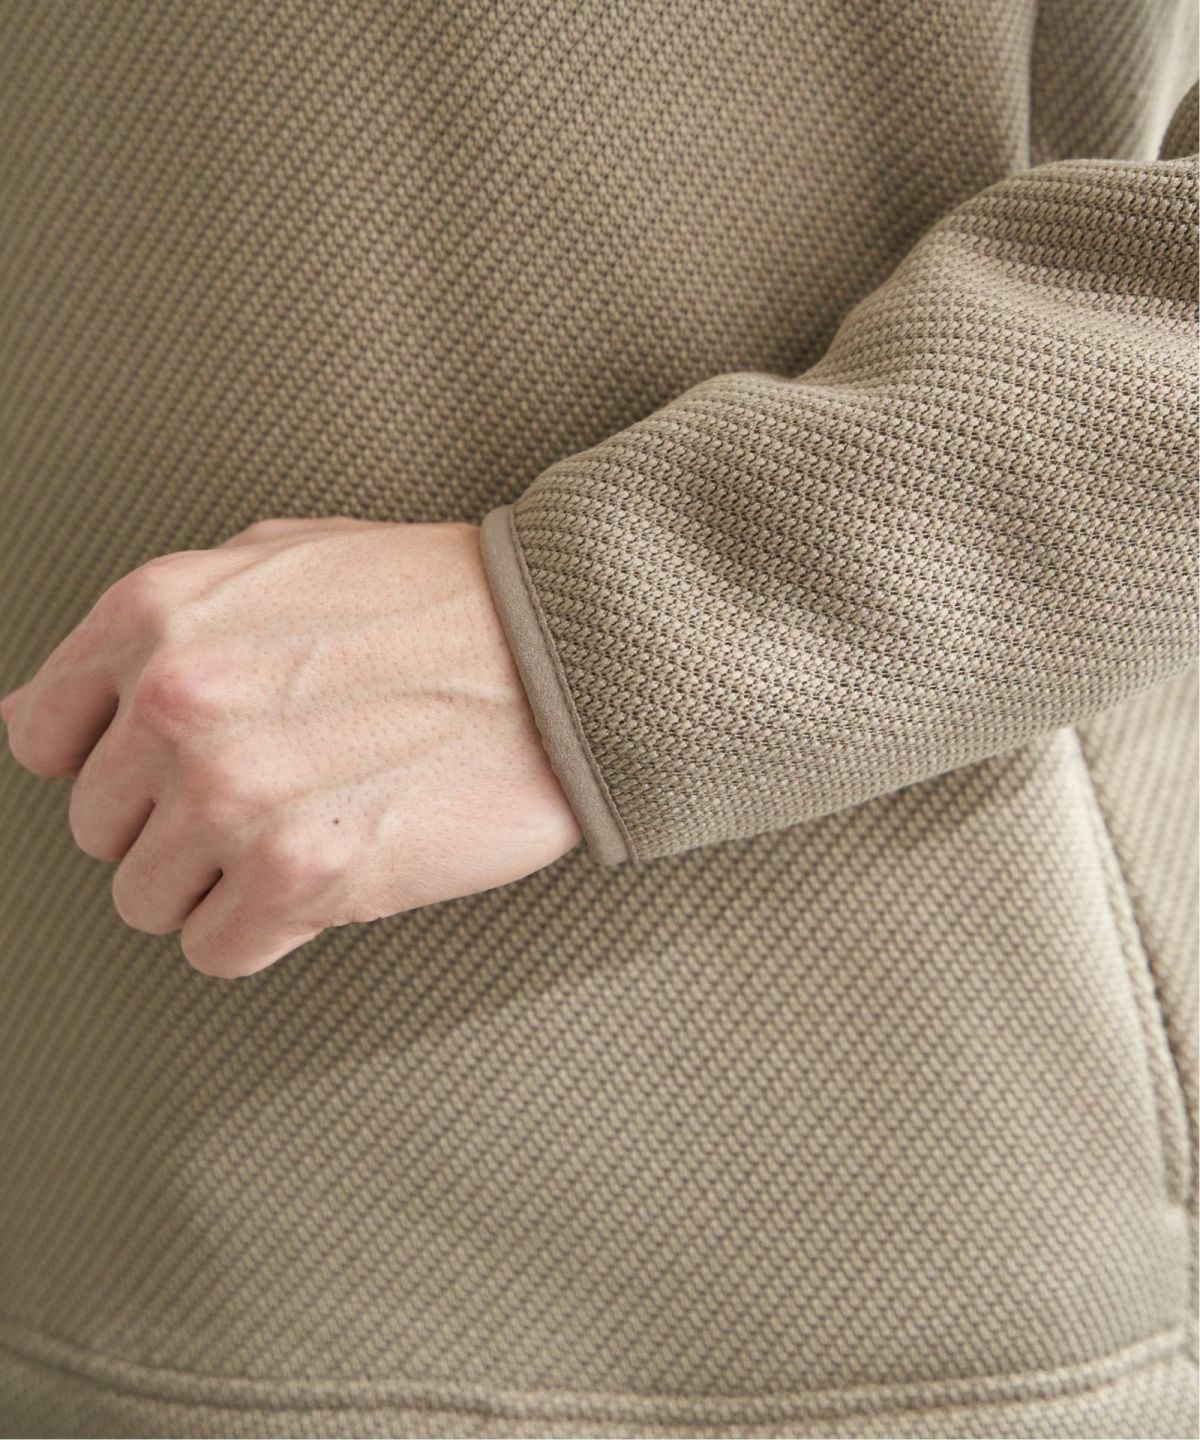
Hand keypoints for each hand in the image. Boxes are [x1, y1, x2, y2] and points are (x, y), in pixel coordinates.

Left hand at [0, 517, 580, 976]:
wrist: (565, 648)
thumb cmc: (438, 602)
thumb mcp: (276, 561)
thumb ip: (155, 627)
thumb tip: (39, 707)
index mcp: (155, 615)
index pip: (39, 737)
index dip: (109, 762)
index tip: (170, 769)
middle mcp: (175, 701)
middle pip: (99, 831)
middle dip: (174, 825)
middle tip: (273, 795)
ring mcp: (232, 793)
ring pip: (148, 902)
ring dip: (221, 883)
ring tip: (307, 831)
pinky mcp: (300, 875)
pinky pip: (217, 951)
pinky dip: (268, 930)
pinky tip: (332, 872)